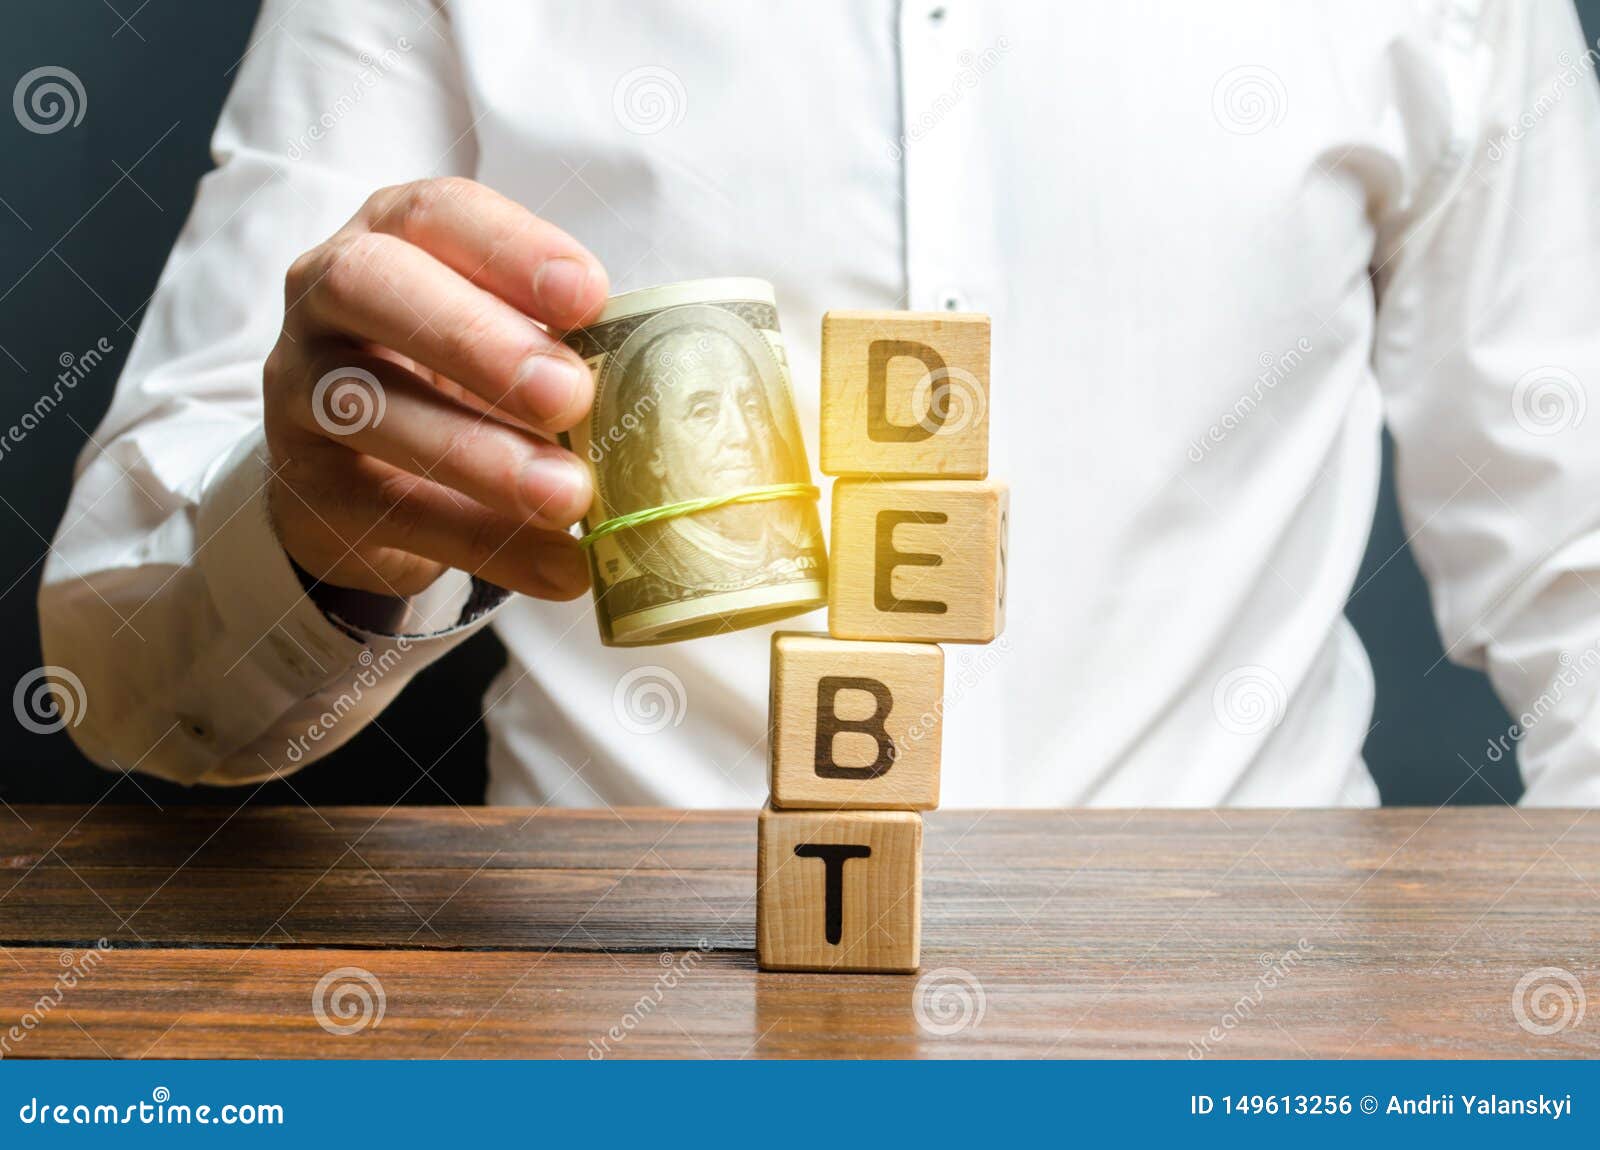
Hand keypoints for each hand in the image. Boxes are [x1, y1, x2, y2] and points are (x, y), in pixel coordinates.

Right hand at [263, 177, 606, 602]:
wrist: (352, 477)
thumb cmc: (453, 380)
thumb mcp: (499, 338)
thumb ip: (557, 343)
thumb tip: (663, 390)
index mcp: (391, 235)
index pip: (437, 213)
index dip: (512, 249)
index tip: (591, 298)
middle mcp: (327, 295)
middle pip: (373, 287)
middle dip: (475, 339)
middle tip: (568, 396)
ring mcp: (300, 388)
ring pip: (368, 407)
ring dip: (480, 454)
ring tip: (570, 497)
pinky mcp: (308, 485)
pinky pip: (389, 512)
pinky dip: (482, 543)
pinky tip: (558, 566)